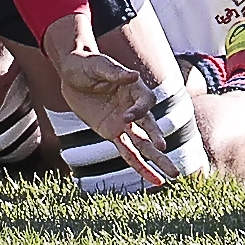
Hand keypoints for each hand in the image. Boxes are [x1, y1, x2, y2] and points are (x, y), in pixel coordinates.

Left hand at [43, 15, 178, 187]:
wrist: (71, 73)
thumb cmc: (86, 64)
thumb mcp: (97, 65)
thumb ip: (115, 73)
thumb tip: (133, 76)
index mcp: (135, 88)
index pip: (146, 103)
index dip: (139, 110)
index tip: (127, 116)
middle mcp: (133, 108)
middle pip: (150, 126)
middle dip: (157, 137)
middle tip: (163, 149)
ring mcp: (124, 123)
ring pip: (144, 144)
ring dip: (158, 159)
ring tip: (174, 174)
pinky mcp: (113, 133)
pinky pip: (129, 153)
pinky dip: (141, 167)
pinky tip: (155, 180)